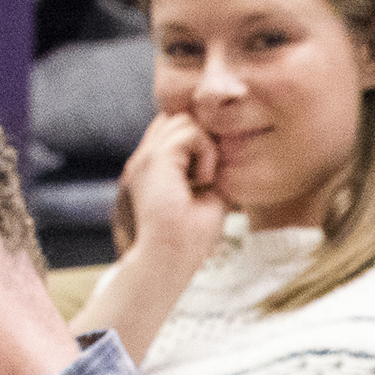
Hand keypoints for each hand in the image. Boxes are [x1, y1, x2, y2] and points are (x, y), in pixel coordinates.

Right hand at [114, 110, 229, 261]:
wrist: (169, 258)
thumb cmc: (189, 237)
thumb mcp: (206, 195)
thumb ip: (209, 169)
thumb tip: (229, 148)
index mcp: (152, 167)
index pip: (174, 128)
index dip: (199, 138)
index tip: (213, 169)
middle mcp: (145, 158)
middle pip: (179, 116)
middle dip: (203, 137)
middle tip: (210, 174)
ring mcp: (146, 156)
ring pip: (185, 119)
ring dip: (205, 145)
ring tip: (205, 179)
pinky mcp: (155, 158)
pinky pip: (190, 131)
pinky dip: (206, 152)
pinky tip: (204, 180)